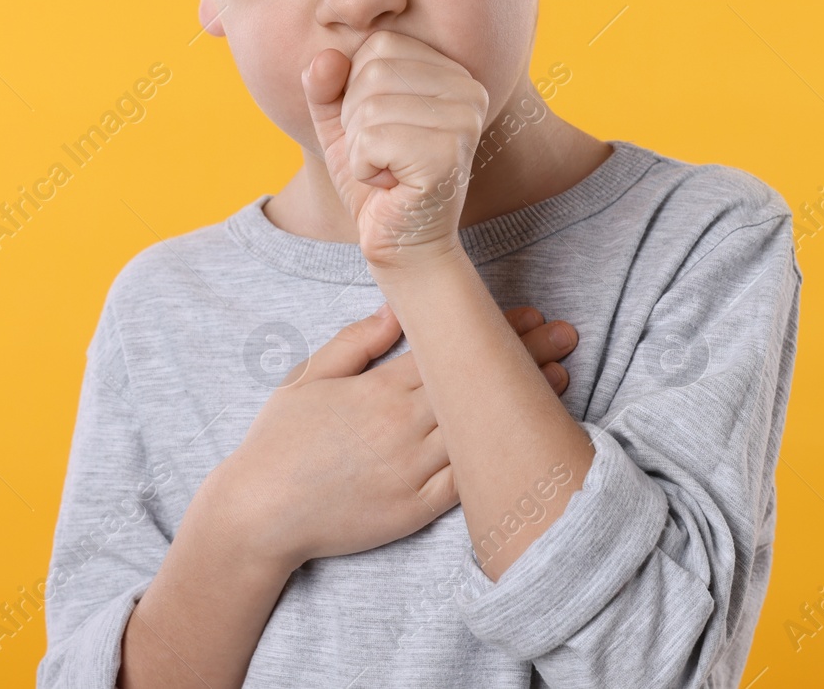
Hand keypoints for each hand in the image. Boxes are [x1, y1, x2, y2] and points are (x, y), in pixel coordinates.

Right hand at [217, 303, 576, 569]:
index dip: (494, 329)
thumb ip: (355, 342)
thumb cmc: (279, 443)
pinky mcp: (416, 509)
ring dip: (523, 403)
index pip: (450, 349)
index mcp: (379, 388)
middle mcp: (402, 425)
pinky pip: (469, 482)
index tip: (529, 313)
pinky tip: (527, 440)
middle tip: (565, 333)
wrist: (259, 515)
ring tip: (562, 378)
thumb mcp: (309, 377)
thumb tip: (395, 309)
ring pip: (481, 429)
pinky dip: (500, 459)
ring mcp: (412, 469)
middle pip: (475, 382)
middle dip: (523, 354)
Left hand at [301, 30, 488, 266]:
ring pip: (368, 107)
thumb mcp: (341, 122)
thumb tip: (326, 57)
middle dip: (356, 119)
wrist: (401, 241)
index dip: (357, 89)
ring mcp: (463, 120)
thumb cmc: (377, 177)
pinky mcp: (447, 154)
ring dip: (359, 148)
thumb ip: (326, 84)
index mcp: (452, 72)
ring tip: (387, 169)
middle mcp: (468, 89)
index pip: (380, 45)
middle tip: (383, 154)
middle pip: (373, 71)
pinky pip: (371, 140)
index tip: (381, 127)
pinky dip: (364, 168)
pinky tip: (390, 185)